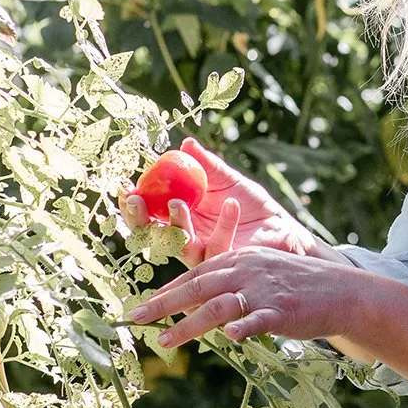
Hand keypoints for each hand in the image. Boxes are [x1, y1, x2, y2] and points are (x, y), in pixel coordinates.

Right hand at [119, 137, 315, 265]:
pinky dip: (224, 223)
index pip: (148, 214)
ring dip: (176, 223)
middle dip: (140, 219)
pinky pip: (218, 246)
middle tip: (138, 200)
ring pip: (179, 246)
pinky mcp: (224, 264)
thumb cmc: (253, 204)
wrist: (281, 226)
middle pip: (151, 236)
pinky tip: (232, 203)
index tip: (126, 186)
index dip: (134, 203)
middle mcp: (186, 239)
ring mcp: (203, 254)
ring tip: (179, 202)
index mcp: (182, 217)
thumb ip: (206, 165)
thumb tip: (186, 142)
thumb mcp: (227, 179)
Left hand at [126, 246, 370, 348]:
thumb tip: (204, 304)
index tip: (144, 305)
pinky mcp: (281, 311)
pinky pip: (257, 320)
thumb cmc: (300, 286)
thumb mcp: (264, 273)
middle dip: (163, 303)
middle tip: (135, 318)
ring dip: (188, 324)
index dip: (169, 289)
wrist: (342, 291)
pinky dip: (242, 327)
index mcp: (242, 259)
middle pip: (198, 287)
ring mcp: (264, 290)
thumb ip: (235, 282)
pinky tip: (228, 337)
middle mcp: (248, 270)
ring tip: (164, 341)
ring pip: (218, 305)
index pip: (197, 273)